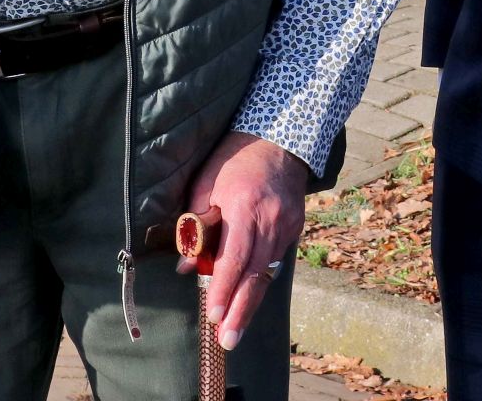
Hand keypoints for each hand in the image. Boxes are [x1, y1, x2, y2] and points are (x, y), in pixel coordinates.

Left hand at [177, 132, 308, 351]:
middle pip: (256, 275)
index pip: (235, 257)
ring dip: (250, 303)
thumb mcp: (205, 186)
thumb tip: (187, 268)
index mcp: (246, 207)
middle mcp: (271, 221)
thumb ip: (196, 226)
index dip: (224, 289)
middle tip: (228, 341)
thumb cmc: (232, 160)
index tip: (214, 314)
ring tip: (234, 330)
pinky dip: (260, 281)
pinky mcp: (294, 228)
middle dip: (240, 311)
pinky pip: (275, 261)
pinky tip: (248, 301)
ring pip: (267, 273)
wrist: (277, 140)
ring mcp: (287, 226)